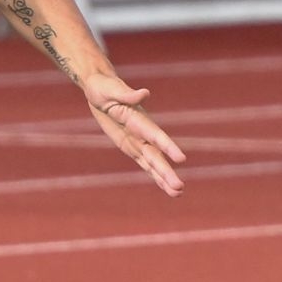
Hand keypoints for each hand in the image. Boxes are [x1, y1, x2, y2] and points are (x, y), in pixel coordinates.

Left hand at [84, 74, 186, 195]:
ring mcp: (138, 141)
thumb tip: (145, 93)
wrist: (99, 89)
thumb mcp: (111, 89)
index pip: (156, 135)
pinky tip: (165, 188)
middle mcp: (142, 132)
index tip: (181, 159)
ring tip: (178, 193)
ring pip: (153, 163)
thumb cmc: (104, 88)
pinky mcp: (131, 147)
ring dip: (164, 178)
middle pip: (156, 155)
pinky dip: (154, 175)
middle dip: (167, 171)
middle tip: (180, 187)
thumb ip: (127, 94)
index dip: (168, 147)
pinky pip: (144, 163)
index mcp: (139, 119)